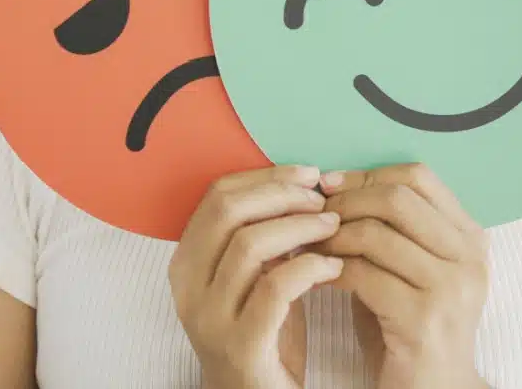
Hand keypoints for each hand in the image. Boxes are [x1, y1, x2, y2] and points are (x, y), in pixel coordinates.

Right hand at [168, 164, 344, 388]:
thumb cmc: (263, 336)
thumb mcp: (253, 280)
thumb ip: (261, 237)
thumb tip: (300, 187)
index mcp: (187, 262)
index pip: (217, 196)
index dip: (265, 177)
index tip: (307, 174)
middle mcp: (189, 287)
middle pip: (228, 212)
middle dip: (282, 195)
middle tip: (322, 200)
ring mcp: (211, 318)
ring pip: (250, 244)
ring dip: (301, 227)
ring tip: (333, 228)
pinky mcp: (242, 345)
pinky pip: (275, 288)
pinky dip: (310, 268)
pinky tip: (334, 269)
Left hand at [316, 164, 490, 388]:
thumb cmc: (412, 328)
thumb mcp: (412, 270)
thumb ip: (392, 230)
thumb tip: (334, 186)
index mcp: (470, 237)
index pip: (419, 177)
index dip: (368, 175)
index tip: (330, 185)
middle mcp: (468, 257)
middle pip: (397, 199)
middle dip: (346, 202)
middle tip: (313, 216)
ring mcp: (450, 288)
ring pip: (376, 234)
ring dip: (331, 237)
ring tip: (307, 246)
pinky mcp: (423, 318)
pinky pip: (363, 274)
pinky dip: (330, 271)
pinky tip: (314, 278)